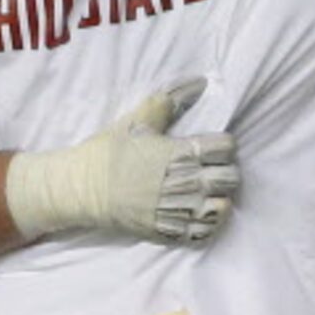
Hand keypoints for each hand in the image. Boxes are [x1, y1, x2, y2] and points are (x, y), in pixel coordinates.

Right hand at [4, 77, 240, 246]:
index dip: (223, 144)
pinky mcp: (169, 231)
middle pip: (230, 178)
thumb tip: (200, 82)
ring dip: (219, 197)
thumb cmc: (110, 152)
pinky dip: (208, 222)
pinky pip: (205, 231)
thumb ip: (170, 101)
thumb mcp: (137, 120)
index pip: (226, 147)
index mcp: (179, 153)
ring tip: (208, 192)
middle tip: (211, 169)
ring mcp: (177, 211)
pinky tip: (200, 211)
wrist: (83, 189)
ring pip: (222, 206)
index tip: (212, 146)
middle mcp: (183, 183)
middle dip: (225, 170)